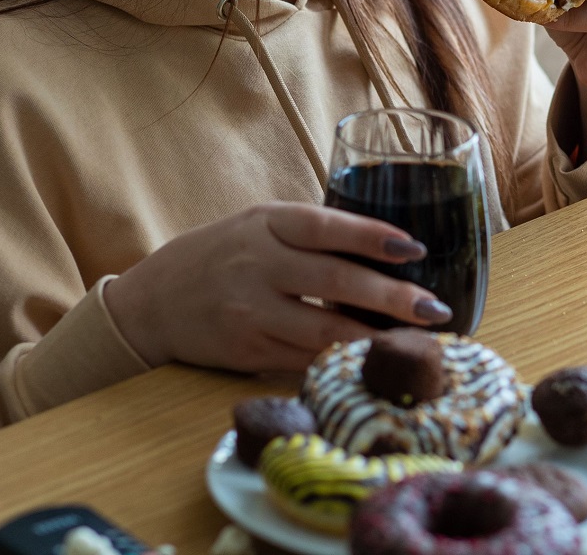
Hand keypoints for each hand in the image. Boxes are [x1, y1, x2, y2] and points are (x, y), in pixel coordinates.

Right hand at [104, 202, 451, 372]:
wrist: (152, 302)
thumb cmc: (224, 255)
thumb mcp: (261, 225)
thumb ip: (313, 232)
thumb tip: (392, 245)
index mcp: (267, 224)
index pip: (327, 227)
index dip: (373, 237)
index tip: (415, 249)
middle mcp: (259, 265)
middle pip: (335, 281)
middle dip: (392, 297)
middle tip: (434, 309)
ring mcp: (251, 312)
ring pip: (324, 331)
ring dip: (376, 339)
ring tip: (417, 344)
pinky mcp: (248, 351)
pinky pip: (304, 360)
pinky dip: (343, 362)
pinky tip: (374, 363)